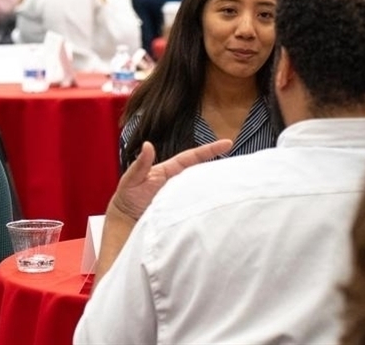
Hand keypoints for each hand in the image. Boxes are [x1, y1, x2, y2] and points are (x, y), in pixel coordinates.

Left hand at [109, 139, 230, 221]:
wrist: (125, 221)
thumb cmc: (127, 197)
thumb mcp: (132, 179)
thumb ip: (141, 164)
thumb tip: (147, 145)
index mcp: (169, 170)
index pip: (193, 157)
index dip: (209, 150)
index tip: (227, 143)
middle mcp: (178, 182)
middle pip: (202, 172)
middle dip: (220, 167)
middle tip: (239, 166)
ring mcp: (181, 197)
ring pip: (202, 188)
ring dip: (216, 186)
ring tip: (236, 184)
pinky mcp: (182, 212)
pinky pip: (197, 206)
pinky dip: (208, 205)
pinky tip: (220, 207)